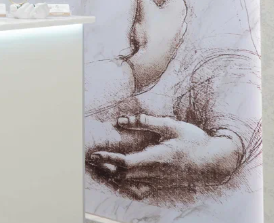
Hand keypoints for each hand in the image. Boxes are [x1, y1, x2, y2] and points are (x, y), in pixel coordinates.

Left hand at [88, 114, 241, 198]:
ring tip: (99, 164)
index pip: (127, 163)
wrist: (216, 162)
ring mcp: (159, 180)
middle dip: (105, 167)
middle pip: (123, 175)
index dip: (109, 159)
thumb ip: (145, 121)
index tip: (95, 154)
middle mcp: (156, 173)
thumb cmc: (195, 141)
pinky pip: (139, 187)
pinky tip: (117, 176)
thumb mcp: (171, 126)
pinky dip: (125, 182)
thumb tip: (121, 120)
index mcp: (157, 158)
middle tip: (90, 158)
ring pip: (129, 182)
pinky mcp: (162, 183)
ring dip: (112, 174)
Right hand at [125, 0, 187, 90]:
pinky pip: (165, 16)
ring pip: (168, 5)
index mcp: (178, 6)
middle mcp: (181, 15)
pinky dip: (156, 9)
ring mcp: (177, 26)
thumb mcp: (145, 8)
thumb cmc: (150, 34)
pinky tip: (147, 14)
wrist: (151, 62)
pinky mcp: (170, 34)